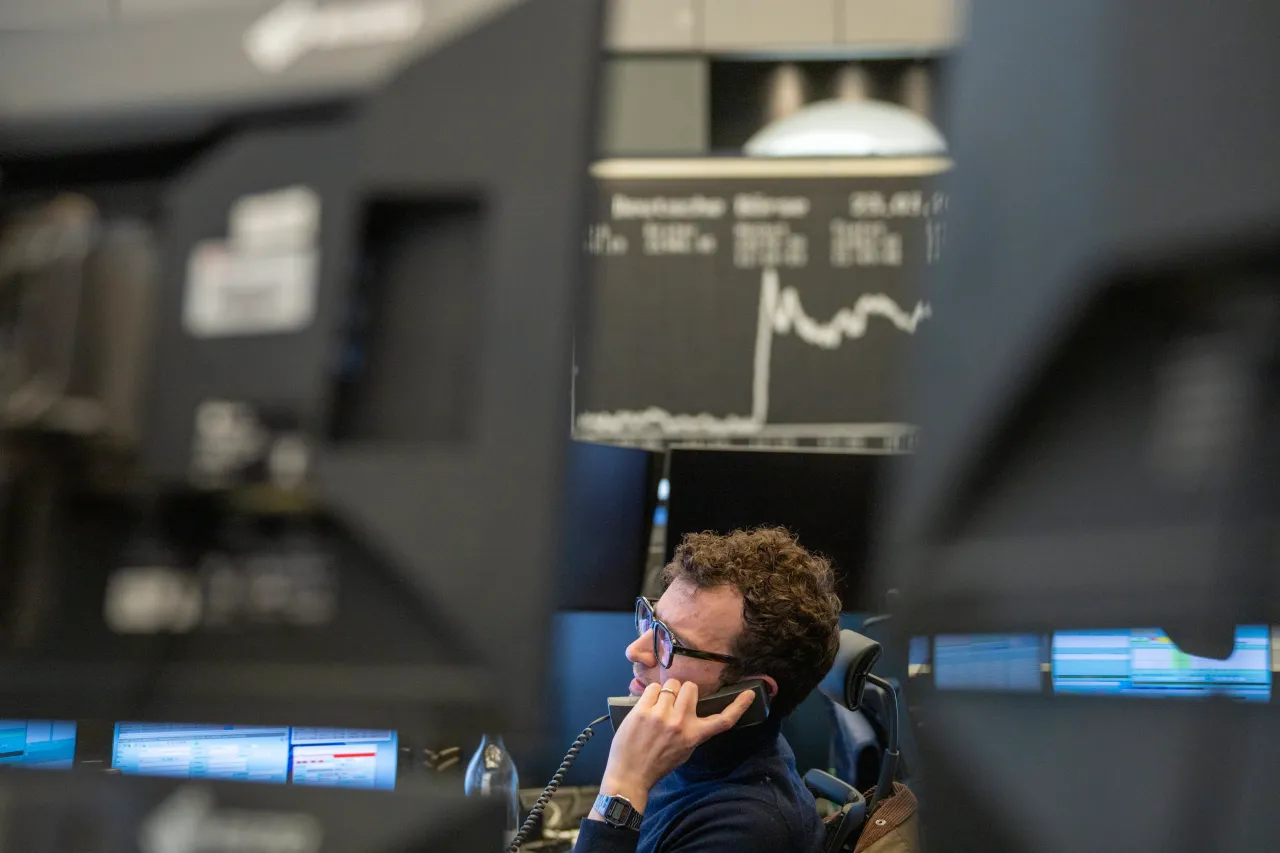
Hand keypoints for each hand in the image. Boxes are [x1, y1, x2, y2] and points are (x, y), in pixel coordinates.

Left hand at [593, 679, 755, 818]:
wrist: (630, 774)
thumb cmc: (658, 764)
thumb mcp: (685, 751)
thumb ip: (693, 731)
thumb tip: (693, 710)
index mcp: (694, 736)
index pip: (723, 720)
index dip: (739, 706)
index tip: (749, 694)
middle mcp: (680, 723)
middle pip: (690, 687)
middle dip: (683, 692)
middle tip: (674, 704)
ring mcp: (661, 715)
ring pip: (671, 684)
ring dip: (666, 692)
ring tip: (658, 707)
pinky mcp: (642, 710)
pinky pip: (651, 688)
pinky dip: (650, 694)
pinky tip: (646, 707)